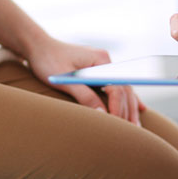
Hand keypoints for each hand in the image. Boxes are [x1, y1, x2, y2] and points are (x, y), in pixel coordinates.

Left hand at [26, 37, 144, 124]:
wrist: (38, 47)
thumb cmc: (48, 61)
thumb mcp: (65, 80)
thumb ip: (84, 96)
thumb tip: (102, 116)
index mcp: (101, 60)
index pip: (116, 86)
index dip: (118, 107)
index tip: (117, 124)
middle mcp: (106, 61)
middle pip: (124, 89)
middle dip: (128, 110)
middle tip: (133, 132)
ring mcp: (104, 65)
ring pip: (123, 89)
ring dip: (130, 108)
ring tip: (136, 127)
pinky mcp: (98, 71)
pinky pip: (116, 87)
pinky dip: (126, 100)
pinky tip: (139, 109)